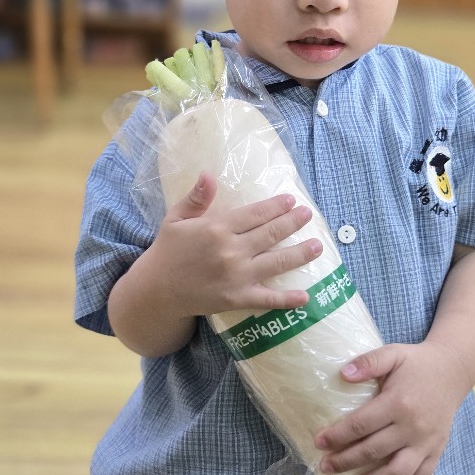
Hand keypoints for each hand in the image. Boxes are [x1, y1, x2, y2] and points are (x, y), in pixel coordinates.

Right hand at [149, 171, 322, 316]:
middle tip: (308, 214)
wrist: (157, 290)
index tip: (291, 200)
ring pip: (277, 262)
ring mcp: (237, 276)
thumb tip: (208, 175)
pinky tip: (305, 297)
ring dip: (300, 253)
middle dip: (293, 222)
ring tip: (317, 246)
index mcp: (217, 228)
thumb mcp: (176, 219)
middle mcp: (231, 251)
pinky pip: (267, 300)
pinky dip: (287, 300)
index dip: (276, 206)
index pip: (255, 213)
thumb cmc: (168, 251)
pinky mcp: (237, 299)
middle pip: (271, 233)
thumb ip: (196, 198)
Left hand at [313, 341, 472, 474]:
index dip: (338, 436)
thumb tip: (343, 374)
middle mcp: (413, 426)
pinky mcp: (436, 450)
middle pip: (374, 451)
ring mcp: (426, 442)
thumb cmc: (417, 363)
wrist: (453, 370)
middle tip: (325, 467)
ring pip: (398, 471)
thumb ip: (369, 362)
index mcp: (398, 402)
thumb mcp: (393, 353)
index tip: (319, 443)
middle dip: (346, 461)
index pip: (361, 424)